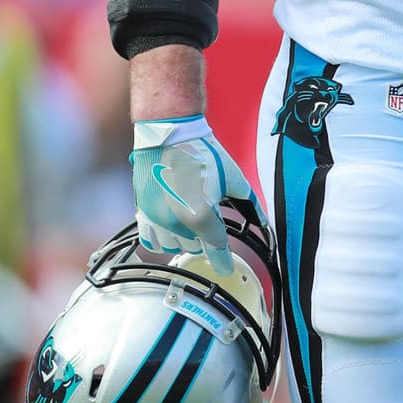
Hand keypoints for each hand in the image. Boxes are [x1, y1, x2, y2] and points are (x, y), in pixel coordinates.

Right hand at [129, 115, 266, 274]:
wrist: (169, 134)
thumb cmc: (201, 151)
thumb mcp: (233, 177)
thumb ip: (248, 203)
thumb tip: (261, 220)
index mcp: (199, 214)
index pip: (215, 247)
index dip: (224, 260)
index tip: (226, 268)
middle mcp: (175, 221)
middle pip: (195, 246)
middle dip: (204, 236)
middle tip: (208, 215)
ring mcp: (156, 218)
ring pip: (173, 245)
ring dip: (184, 237)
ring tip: (190, 215)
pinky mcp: (142, 211)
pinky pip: (152, 239)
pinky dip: (163, 236)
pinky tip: (171, 224)